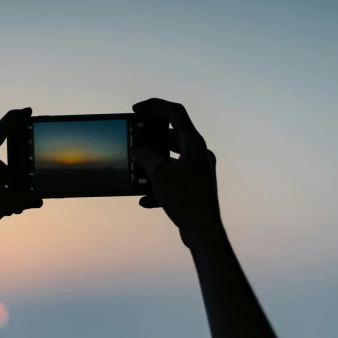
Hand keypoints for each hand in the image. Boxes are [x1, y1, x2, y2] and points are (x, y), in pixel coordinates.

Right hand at [133, 98, 222, 249]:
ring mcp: (199, 170)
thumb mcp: (159, 175)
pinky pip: (174, 179)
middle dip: (151, 140)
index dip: (154, 106)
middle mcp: (199, 154)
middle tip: (134, 142)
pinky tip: (145, 199)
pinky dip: (159, 185)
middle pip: (172, 136)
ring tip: (136, 172)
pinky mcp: (195, 187)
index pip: (175, 113)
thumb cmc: (186, 200)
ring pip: (171, 159)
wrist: (203, 231)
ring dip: (153, 165)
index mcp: (194, 144)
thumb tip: (139, 151)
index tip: (136, 110)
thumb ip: (146, 157)